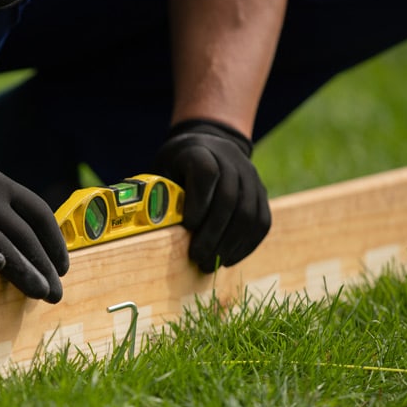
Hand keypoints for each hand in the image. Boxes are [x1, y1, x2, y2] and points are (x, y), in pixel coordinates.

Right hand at [0, 137, 68, 301]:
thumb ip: (2, 208)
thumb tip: (33, 247)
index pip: (38, 213)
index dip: (54, 243)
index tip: (63, 267)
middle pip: (24, 235)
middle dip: (44, 266)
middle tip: (56, 293)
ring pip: (1, 246)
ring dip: (24, 272)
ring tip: (40, 293)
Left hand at [153, 119, 270, 271]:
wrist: (210, 143)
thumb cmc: (177, 165)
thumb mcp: (161, 169)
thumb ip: (157, 193)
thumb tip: (145, 227)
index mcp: (199, 151)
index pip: (206, 173)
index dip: (198, 202)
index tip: (188, 227)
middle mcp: (230, 160)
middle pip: (229, 198)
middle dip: (213, 233)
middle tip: (198, 257)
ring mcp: (250, 175)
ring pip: (249, 213)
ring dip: (230, 243)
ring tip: (211, 263)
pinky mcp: (261, 192)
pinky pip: (262, 221)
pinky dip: (246, 244)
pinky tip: (229, 258)